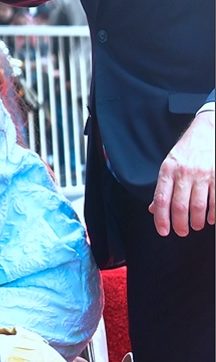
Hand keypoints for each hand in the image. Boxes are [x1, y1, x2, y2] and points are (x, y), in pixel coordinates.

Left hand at [150, 111, 214, 236]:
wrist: (208, 130)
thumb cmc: (187, 150)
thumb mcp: (169, 165)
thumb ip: (162, 187)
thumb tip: (153, 209)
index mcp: (168, 170)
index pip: (161, 200)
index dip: (161, 219)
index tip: (163, 231)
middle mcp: (184, 173)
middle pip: (180, 206)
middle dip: (180, 224)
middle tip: (182, 231)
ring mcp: (203, 174)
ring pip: (199, 206)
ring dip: (198, 221)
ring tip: (197, 225)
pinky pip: (215, 200)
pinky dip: (214, 213)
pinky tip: (211, 218)